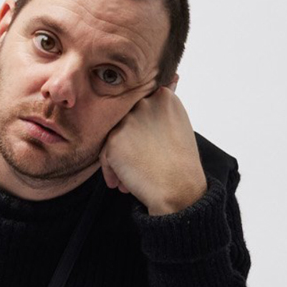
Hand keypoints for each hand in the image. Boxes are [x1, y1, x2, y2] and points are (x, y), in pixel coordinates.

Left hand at [98, 75, 207, 214]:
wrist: (179, 190)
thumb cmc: (181, 165)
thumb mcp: (179, 127)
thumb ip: (161, 112)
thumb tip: (153, 101)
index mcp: (164, 96)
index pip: (141, 110)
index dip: (143, 134)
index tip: (149, 150)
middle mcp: (145, 103)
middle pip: (127, 124)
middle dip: (131, 146)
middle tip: (140, 166)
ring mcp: (129, 120)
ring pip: (114, 139)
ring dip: (120, 160)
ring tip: (131, 179)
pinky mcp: (114, 140)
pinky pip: (105, 155)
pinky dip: (111, 171)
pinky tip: (121, 185)